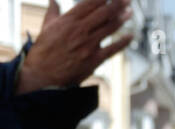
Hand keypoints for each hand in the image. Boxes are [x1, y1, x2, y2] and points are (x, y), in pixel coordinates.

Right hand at [16, 0, 132, 93]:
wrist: (43, 75)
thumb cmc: (44, 51)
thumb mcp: (46, 27)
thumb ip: (53, 12)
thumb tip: (53, 1)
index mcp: (69, 20)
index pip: (90, 3)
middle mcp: (81, 30)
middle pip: (103, 13)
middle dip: (117, 4)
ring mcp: (89, 45)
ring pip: (110, 28)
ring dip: (122, 19)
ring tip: (130, 11)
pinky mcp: (95, 59)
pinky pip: (113, 49)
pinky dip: (123, 42)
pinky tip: (131, 36)